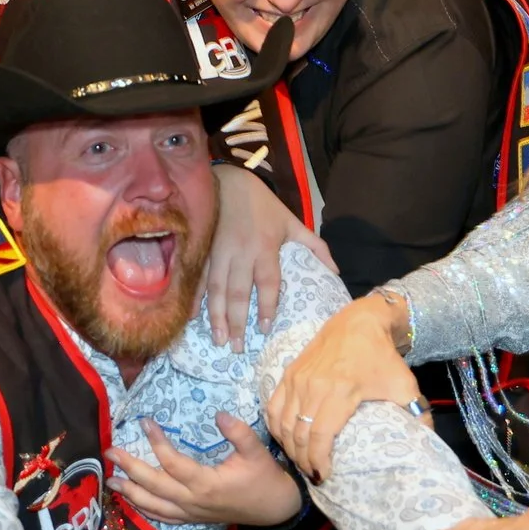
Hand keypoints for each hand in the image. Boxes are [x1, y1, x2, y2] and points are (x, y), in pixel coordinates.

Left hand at [109, 415, 301, 527]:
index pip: (172, 462)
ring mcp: (191, 513)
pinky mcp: (193, 518)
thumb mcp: (257, 452)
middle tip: (110, 453)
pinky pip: (163, 517)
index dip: (156, 442)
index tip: (144, 421)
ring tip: (111, 481)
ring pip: (154, 505)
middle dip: (130, 469)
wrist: (274, 509)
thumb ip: (239, 433)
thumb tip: (219, 414)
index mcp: (206, 483)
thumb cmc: (264, 478)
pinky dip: (145, 510)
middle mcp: (193, 501)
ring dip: (131, 493)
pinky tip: (132, 502)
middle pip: (154, 485)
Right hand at [205, 164, 335, 349]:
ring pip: (216, 290)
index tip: (265, 328)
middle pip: (239, 293)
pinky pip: (199, 279)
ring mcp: (219, 253)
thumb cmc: (263, 205)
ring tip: (219, 340)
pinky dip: (195, 299)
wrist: (228, 181)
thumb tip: (336, 272)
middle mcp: (241, 253)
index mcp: (265, 247)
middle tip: (237, 348)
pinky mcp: (203, 250)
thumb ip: (315, 246)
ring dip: (217, 317)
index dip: (266, 306)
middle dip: (238, 322)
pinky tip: (193, 317)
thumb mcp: (293, 221)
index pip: (267, 282)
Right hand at [264, 292, 420, 480]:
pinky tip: (286, 439)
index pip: (319, 436)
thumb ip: (418, 415)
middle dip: (304, 461)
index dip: (318, 461)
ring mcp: (297, 379)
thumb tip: (429, 443)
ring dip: (289, 447)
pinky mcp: (289, 373)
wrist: (361, 320)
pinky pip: (274, 407)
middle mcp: (313, 386)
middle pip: (298, 435)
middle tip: (314, 474)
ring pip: (283, 424)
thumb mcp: (404, 385)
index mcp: (340, 391)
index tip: (324, 476)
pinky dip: (276, 427)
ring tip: (302, 461)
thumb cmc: (383, 356)